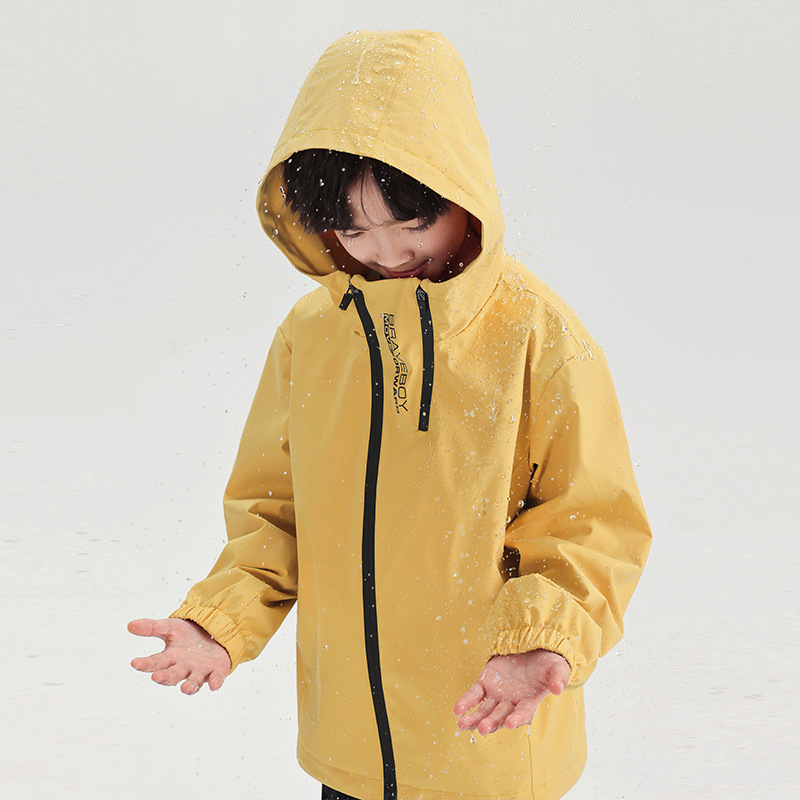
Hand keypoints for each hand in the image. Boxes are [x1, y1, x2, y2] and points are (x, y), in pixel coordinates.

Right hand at [128, 618, 231, 694]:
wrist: (212, 631)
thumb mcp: (170, 626)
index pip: (155, 662)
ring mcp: (200, 671)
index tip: (135, 662)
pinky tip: (214, 684)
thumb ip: (152, 627)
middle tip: (156, 677)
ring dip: (189, 686)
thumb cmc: (187, 634)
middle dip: (165, 677)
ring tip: (185, 688)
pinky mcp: (217, 671)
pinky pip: (216, 678)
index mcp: (170, 658)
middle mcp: (183, 668)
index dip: (145, 664)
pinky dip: (215, 682)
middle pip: (173, 675)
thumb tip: (130, 625)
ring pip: (193, 682)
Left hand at [454, 649, 569, 734]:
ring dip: (474, 718)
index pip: (522, 713)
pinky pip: (474, 695)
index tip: (510, 724)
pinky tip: (457, 710)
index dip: (517, 719)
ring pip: (484, 710)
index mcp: (529, 701)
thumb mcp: (557, 668)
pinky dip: (466, 702)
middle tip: (483, 729)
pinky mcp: (485, 683)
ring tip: (463, 725)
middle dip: (492, 722)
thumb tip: (558, 689)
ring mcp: (497, 694)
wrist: (530, 648)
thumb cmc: (547, 663)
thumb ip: (558, 678)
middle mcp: (511, 702)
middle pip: (500, 716)